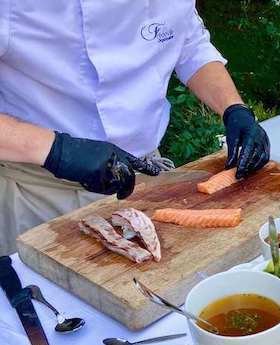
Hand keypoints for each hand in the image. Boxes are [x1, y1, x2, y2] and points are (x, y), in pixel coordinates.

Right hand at [43, 132, 159, 198]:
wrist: (58, 150)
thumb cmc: (76, 152)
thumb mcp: (99, 152)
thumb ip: (112, 162)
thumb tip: (120, 177)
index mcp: (114, 150)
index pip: (134, 161)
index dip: (147, 168)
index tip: (157, 173)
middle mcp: (113, 157)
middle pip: (128, 178)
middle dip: (126, 189)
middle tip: (122, 195)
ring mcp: (106, 165)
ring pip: (115, 185)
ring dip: (107, 187)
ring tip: (93, 179)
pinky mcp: (97, 173)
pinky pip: (102, 187)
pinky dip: (95, 187)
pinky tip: (86, 179)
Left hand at [223, 104, 269, 178]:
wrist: (242, 116)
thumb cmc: (235, 126)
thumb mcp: (231, 137)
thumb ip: (231, 152)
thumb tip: (228, 167)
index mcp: (251, 134)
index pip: (248, 152)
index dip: (243, 164)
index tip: (238, 174)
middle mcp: (260, 137)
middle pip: (257, 156)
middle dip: (249, 167)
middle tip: (241, 175)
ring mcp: (265, 140)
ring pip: (263, 158)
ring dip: (255, 167)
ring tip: (246, 172)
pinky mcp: (267, 143)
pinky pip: (266, 156)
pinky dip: (260, 163)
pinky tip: (252, 167)